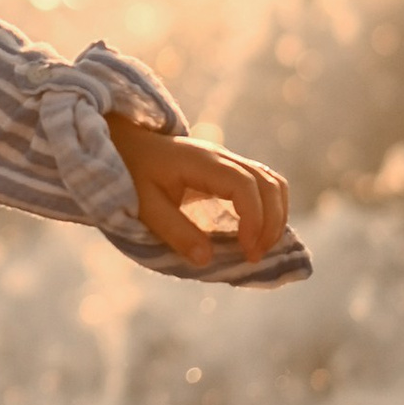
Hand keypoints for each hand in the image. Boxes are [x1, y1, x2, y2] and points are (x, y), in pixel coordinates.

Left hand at [103, 107, 289, 268]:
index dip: (253, 218)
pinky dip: (269, 210)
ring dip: (275, 216)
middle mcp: (222, 157)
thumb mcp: (145, 206)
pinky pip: (263, 185)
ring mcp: (229, 161)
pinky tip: (256, 235)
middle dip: (271, 222)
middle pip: (268, 183)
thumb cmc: (132, 174)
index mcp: (202, 162)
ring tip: (259, 248)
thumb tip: (206, 259)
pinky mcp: (229, 171)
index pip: (244, 185)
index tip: (246, 250)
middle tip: (254, 257)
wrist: (127, 145)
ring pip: (272, 182)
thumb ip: (175, 232)